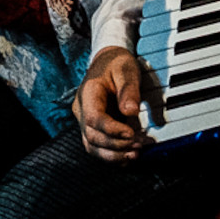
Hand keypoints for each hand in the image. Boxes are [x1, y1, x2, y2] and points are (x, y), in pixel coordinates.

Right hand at [76, 46, 156, 163]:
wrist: (108, 61)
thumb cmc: (117, 64)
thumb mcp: (126, 70)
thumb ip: (129, 90)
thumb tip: (130, 112)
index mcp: (88, 92)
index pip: (93, 118)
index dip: (112, 130)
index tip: (131, 133)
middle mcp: (81, 109)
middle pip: (91, 136)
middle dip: (115, 145)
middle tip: (138, 145)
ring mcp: (85, 120)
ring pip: (91, 146)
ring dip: (113, 155)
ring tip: (135, 154)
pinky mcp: (93, 128)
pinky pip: (97, 148)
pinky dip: (112, 156)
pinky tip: (128, 156)